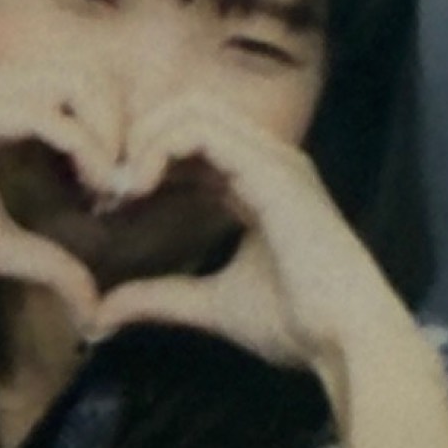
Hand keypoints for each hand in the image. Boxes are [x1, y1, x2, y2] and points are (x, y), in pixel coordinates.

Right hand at [0, 64, 128, 334]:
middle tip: (125, 190)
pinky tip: (90, 189)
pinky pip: (45, 114)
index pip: (88, 94)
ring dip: (109, 138)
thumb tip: (93, 309)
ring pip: (79, 85)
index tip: (123, 197)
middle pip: (95, 78)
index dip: (119, 139)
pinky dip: (83, 148)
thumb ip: (49, 264)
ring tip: (109, 192)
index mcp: (4, 107)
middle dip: (125, 131)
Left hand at [81, 94, 447, 447]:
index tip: (111, 208)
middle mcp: (267, 160)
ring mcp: (272, 158)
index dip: (145, 163)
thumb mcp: (211, 306)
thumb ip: (160, 298)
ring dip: (144, 140)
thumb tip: (103, 314)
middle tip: (107, 192)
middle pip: (187, 111)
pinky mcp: (270, 167)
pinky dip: (159, 148)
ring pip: (192, 109)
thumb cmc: (296, 323)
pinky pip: (201, 130)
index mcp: (258, 184)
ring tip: (120, 188)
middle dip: (139, 141)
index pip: (191, 142)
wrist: (344, 337)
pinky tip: (139, 185)